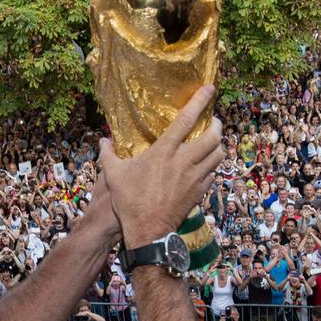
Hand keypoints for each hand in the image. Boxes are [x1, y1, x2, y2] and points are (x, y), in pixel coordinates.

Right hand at [100, 86, 223, 246]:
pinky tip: (205, 166)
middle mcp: (184, 161)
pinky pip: (213, 173)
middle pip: (212, 136)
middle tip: (213, 122)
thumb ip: (108, 155)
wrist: (148, 231)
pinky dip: (212, 166)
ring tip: (213, 142)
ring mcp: (195, 177)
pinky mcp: (199, 192)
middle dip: (217, 125)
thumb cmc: (129, 201)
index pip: (187, 120)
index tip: (209, 89)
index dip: (200, 101)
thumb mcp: (113, 175)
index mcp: (164, 151)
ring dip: (218, 145)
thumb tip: (102, 141)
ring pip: (218, 154)